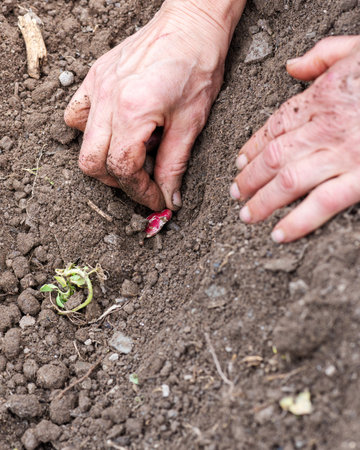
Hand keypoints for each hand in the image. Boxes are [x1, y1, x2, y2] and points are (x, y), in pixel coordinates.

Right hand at [64, 0, 238, 210]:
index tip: (157, 200)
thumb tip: (169, 199)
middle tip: (144, 181)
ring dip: (104, 159)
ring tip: (132, 152)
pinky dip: (91, 131)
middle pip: (93, 163)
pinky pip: (78, 114)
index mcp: (133, 111)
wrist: (192, 25)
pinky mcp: (96, 77)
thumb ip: (174, 166)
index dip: (140, 192)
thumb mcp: (191, 124)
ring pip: (82, 142)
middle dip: (119, 182)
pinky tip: (115, 129)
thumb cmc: (198, 67)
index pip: (123, 169)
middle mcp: (107, 99)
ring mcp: (97, 86)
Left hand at [230, 36, 359, 242]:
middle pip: (273, 158)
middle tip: (235, 193)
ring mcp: (342, 155)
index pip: (274, 127)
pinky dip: (298, 222)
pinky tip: (280, 234)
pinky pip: (322, 204)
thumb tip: (292, 66)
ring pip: (287, 182)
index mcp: (321, 99)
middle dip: (249, 179)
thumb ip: (322, 56)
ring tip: (247, 215)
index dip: (252, 147)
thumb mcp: (358, 49)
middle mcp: (325, 129)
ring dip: (262, 202)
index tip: (240, 161)